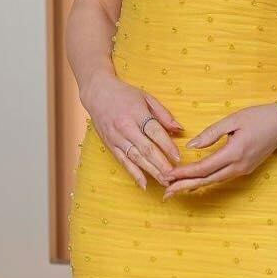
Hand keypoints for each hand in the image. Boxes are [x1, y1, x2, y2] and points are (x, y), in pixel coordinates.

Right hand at [83, 74, 181, 189]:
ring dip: (151, 171)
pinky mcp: (110, 145)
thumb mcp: (146, 98)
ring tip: (164, 182)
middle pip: (146, 149)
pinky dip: (134, 174)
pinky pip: (123, 162)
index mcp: (137, 113)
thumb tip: (179, 129)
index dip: (167, 146)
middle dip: (161, 164)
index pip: (155, 132)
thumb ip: (163, 114)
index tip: (178, 157)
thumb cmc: (124, 94)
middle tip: (174, 176)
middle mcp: (126, 127)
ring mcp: (117, 138)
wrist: (97, 93)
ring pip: (136, 158)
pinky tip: (143, 184)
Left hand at [163, 102, 276, 197]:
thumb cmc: (258, 117)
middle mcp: (238, 166)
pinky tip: (194, 184)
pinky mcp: (244, 169)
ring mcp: (242, 170)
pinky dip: (205, 181)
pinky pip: (220, 178)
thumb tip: (190, 146)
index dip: (184, 173)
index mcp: (234, 153)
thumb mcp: (233, 120)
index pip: (203, 167)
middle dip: (185, 187)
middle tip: (166, 193)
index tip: (167, 175)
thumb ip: (210, 133)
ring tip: (175, 190)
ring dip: (193, 186)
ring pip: (213, 181)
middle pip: (206, 180)